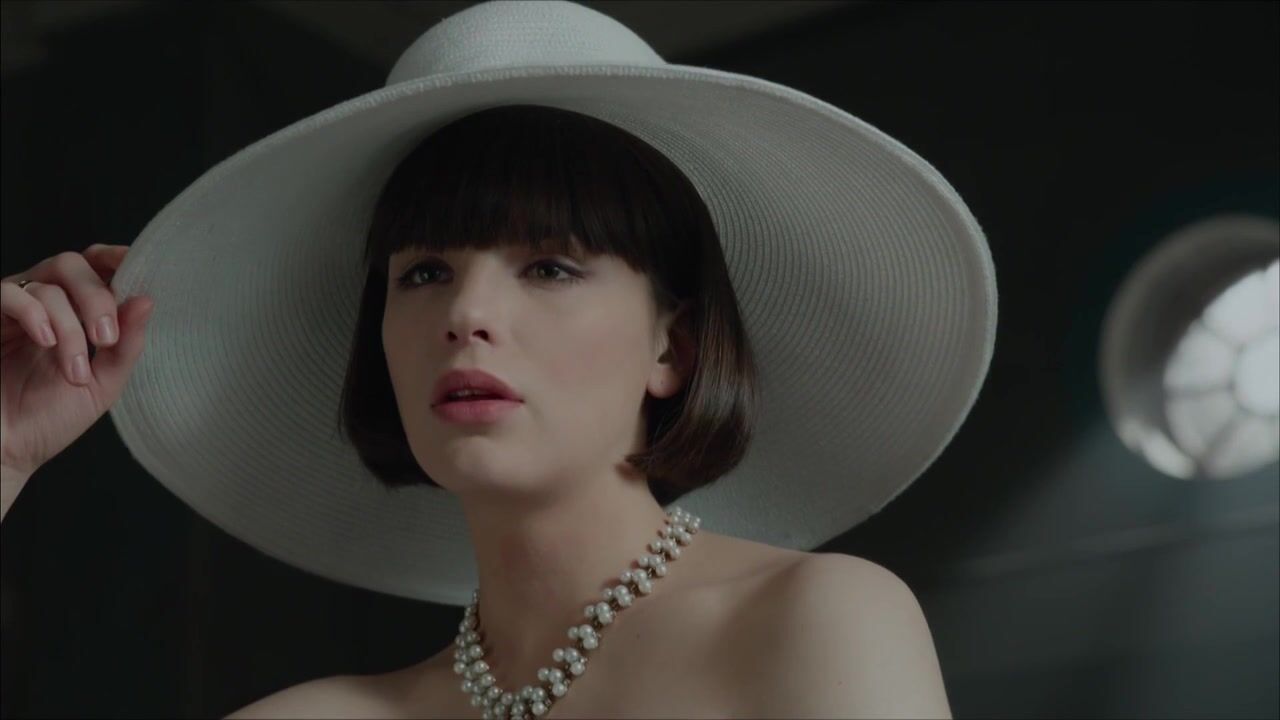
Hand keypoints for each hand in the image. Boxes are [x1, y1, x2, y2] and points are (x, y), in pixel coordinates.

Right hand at [0, 244, 153, 478]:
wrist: (4, 452)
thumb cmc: (47, 421)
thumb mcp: (102, 384)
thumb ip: (126, 346)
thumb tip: (147, 300)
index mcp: (74, 314)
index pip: (94, 267)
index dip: (114, 258)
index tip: (135, 266)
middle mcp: (42, 305)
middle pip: (73, 265)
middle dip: (97, 298)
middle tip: (105, 339)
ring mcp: (12, 311)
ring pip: (47, 284)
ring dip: (70, 326)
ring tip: (73, 369)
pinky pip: (7, 294)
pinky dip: (33, 313)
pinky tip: (45, 342)